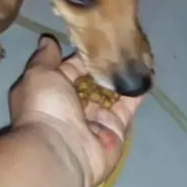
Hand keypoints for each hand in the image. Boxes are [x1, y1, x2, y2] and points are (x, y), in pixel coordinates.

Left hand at [9, 35, 145, 186]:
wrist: (61, 151)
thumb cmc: (45, 107)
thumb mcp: (39, 75)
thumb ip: (45, 57)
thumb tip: (47, 39)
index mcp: (50, 94)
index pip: (69, 69)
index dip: (82, 54)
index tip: (98, 35)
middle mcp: (72, 107)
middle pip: (92, 81)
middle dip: (104, 64)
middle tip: (122, 39)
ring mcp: (95, 119)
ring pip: (111, 92)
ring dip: (122, 74)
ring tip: (138, 51)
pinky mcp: (116, 129)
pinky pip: (128, 106)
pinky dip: (137, 90)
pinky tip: (147, 71)